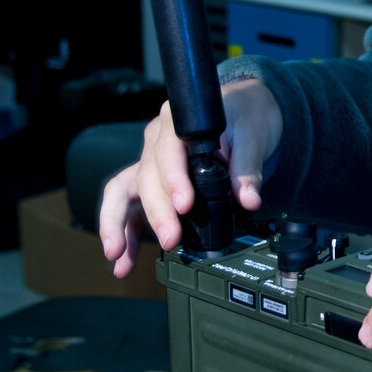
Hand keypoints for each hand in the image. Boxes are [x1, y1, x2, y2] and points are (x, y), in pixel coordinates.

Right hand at [97, 77, 282, 277]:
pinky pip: (130, 206)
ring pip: (124, 191)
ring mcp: (151, 162)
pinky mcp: (153, 182)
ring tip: (117, 256)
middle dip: (155, 211)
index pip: (167, 150)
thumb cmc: (245, 114)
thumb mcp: (253, 134)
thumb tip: (248, 198)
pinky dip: (124, 233)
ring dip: (118, 225)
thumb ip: (248, 167)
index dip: (173, 178)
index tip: (185, 205)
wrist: (244, 111)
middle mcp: (157, 141)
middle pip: (145, 176)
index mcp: (177, 121)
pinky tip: (123, 259)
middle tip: (170, 238)